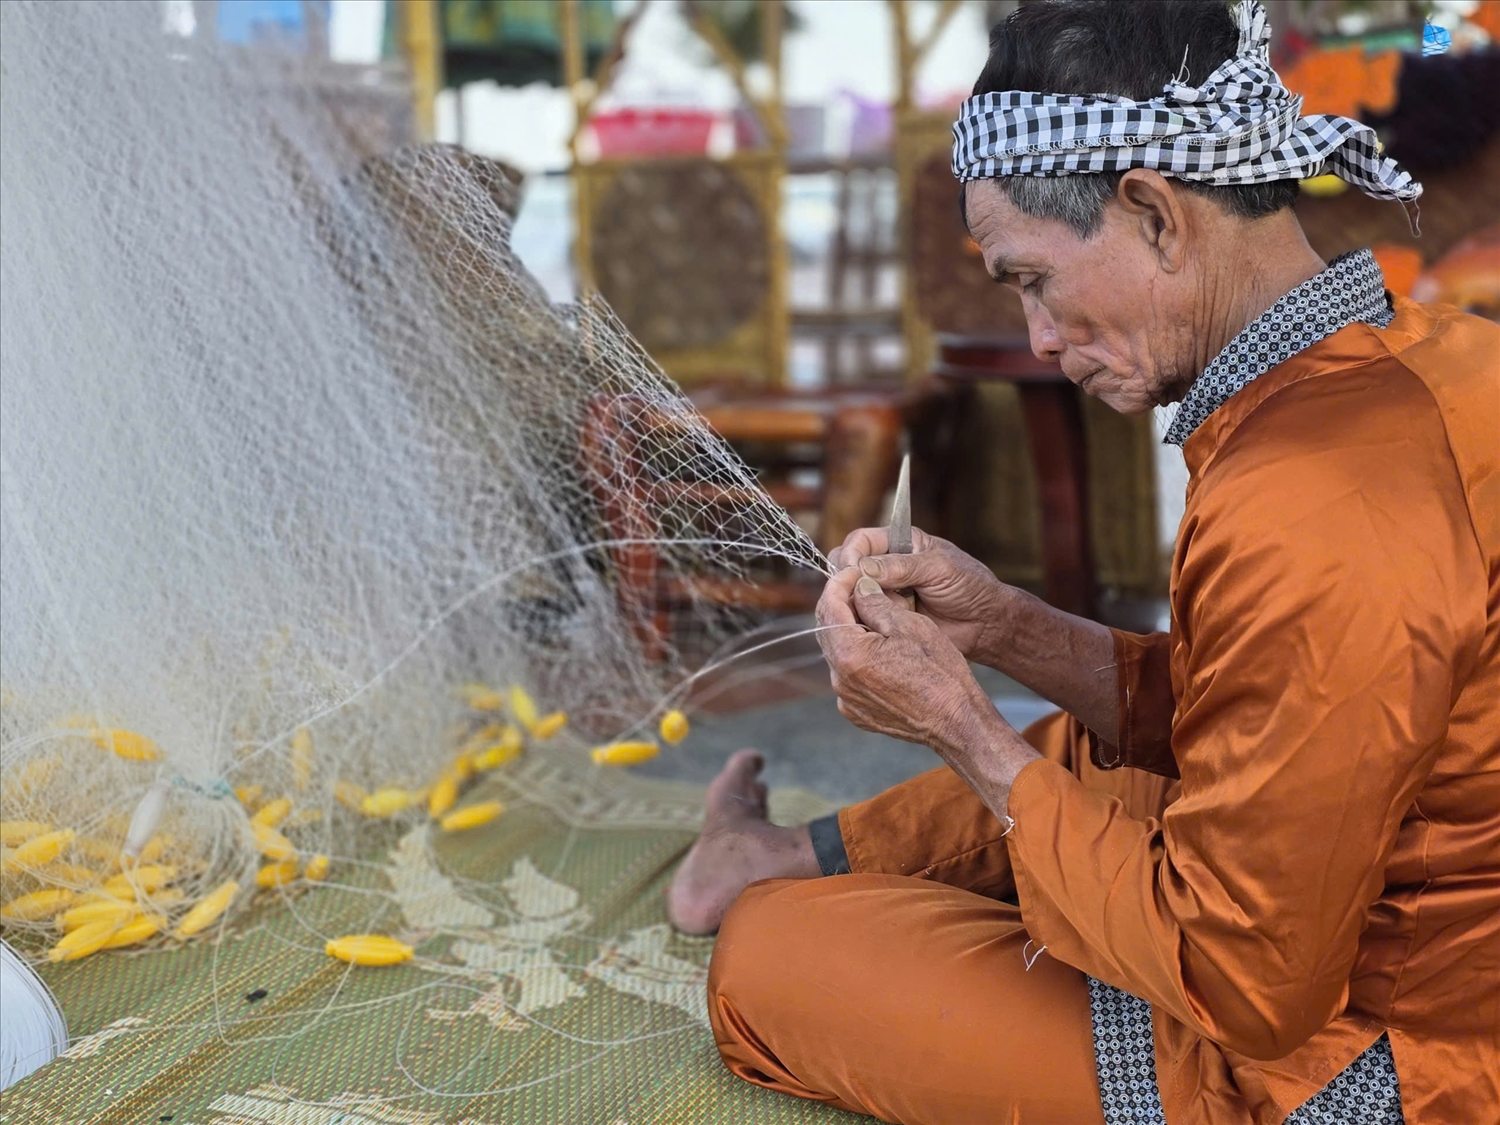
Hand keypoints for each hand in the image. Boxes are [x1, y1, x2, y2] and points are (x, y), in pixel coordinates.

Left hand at [816, 570, 1038, 813]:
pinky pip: (848, 676)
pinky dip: (858, 657)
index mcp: (850, 655)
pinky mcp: (856, 712)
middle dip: (843, 604)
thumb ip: (875, 603)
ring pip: (838, 652)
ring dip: (851, 631)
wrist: (957, 722)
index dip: (840, 582)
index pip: (829, 606)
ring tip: (876, 617)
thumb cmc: (940, 672)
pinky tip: (881, 650)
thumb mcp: (910, 626)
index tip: (855, 570)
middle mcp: (840, 680)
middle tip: (863, 587)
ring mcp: (846, 699)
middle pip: (829, 630)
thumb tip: (859, 586)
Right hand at [828, 527, 1010, 664]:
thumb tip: (863, 568)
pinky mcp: (888, 614)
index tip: (852, 571)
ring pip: (854, 592)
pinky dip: (869, 618)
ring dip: (862, 600)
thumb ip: (902, 566)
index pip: (862, 540)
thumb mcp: (938, 569)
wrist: (985, 624)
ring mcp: (886, 591)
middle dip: (850, 579)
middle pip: (850, 564)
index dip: (852, 554)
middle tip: (860, 593)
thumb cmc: (970, 587)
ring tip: (883, 608)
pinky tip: (883, 622)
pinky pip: (865, 614)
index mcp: (902, 542)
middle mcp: (889, 565)